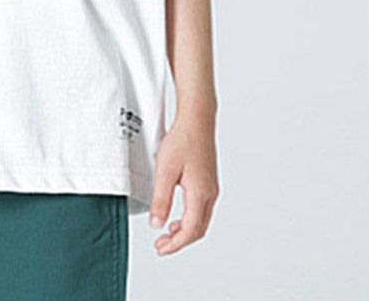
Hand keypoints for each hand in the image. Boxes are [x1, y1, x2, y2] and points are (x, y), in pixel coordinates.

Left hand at [147, 114, 219, 255]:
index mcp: (200, 193)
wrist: (197, 120)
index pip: (190, 230)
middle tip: (162, 246)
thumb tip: (157, 224)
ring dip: (185, 231)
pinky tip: (177, 215)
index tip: (161, 248)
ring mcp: (211, 188)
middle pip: (198, 229)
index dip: (175, 244)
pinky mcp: (208, 181)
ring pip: (201, 220)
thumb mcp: (165, 170)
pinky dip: (189, 219)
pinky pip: (202, 209)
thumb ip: (160, 199)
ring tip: (167, 233)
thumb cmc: (182, 140)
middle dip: (180, 241)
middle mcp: (210, 193)